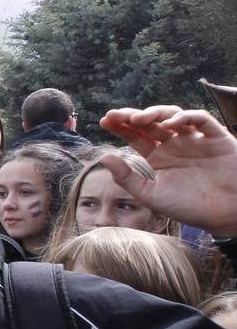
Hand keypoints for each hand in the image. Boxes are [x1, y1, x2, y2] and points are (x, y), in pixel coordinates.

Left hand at [99, 105, 236, 236]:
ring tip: (138, 119)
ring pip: (173, 115)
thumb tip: (104, 156)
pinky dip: (186, 117)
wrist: (228, 215)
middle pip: (151, 123)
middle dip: (131, 116)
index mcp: (160, 157)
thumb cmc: (191, 207)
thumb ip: (127, 178)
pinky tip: (170, 123)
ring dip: (155, 113)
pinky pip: (201, 119)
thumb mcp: (152, 195)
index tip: (104, 121)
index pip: (136, 136)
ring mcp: (196, 140)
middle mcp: (176, 145)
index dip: (120, 126)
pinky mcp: (216, 138)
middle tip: (115, 115)